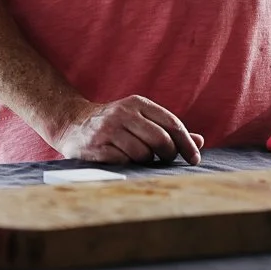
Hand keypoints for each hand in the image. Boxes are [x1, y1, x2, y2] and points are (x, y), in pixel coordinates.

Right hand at [49, 96, 203, 165]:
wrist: (71, 123)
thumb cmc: (114, 124)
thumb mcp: (140, 119)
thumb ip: (168, 129)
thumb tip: (199, 141)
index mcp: (137, 103)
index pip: (172, 123)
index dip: (186, 144)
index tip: (194, 160)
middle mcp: (123, 113)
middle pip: (161, 140)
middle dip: (167, 155)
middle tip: (163, 160)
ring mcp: (108, 130)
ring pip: (143, 154)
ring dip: (145, 162)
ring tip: (137, 159)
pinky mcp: (96, 147)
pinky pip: (124, 162)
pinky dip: (128, 166)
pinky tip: (122, 162)